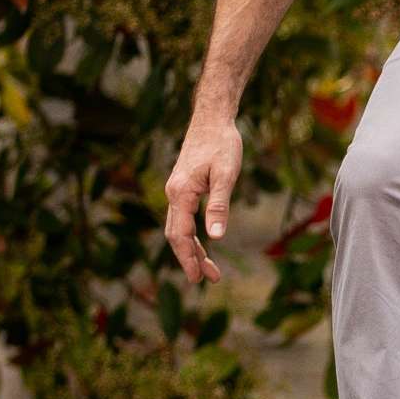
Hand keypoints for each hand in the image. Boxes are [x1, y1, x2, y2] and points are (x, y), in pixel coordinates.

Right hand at [164, 116, 242, 284]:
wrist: (212, 119)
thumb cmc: (222, 144)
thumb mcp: (226, 175)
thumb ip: (219, 205)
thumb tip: (216, 237)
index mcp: (181, 193)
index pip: (180, 234)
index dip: (188, 258)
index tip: (197, 278)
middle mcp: (173, 193)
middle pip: (176, 235)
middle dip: (190, 259)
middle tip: (208, 278)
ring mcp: (176, 190)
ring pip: (178, 227)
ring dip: (191, 249)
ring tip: (209, 268)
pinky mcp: (182, 187)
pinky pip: (182, 217)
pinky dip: (190, 234)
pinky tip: (202, 242)